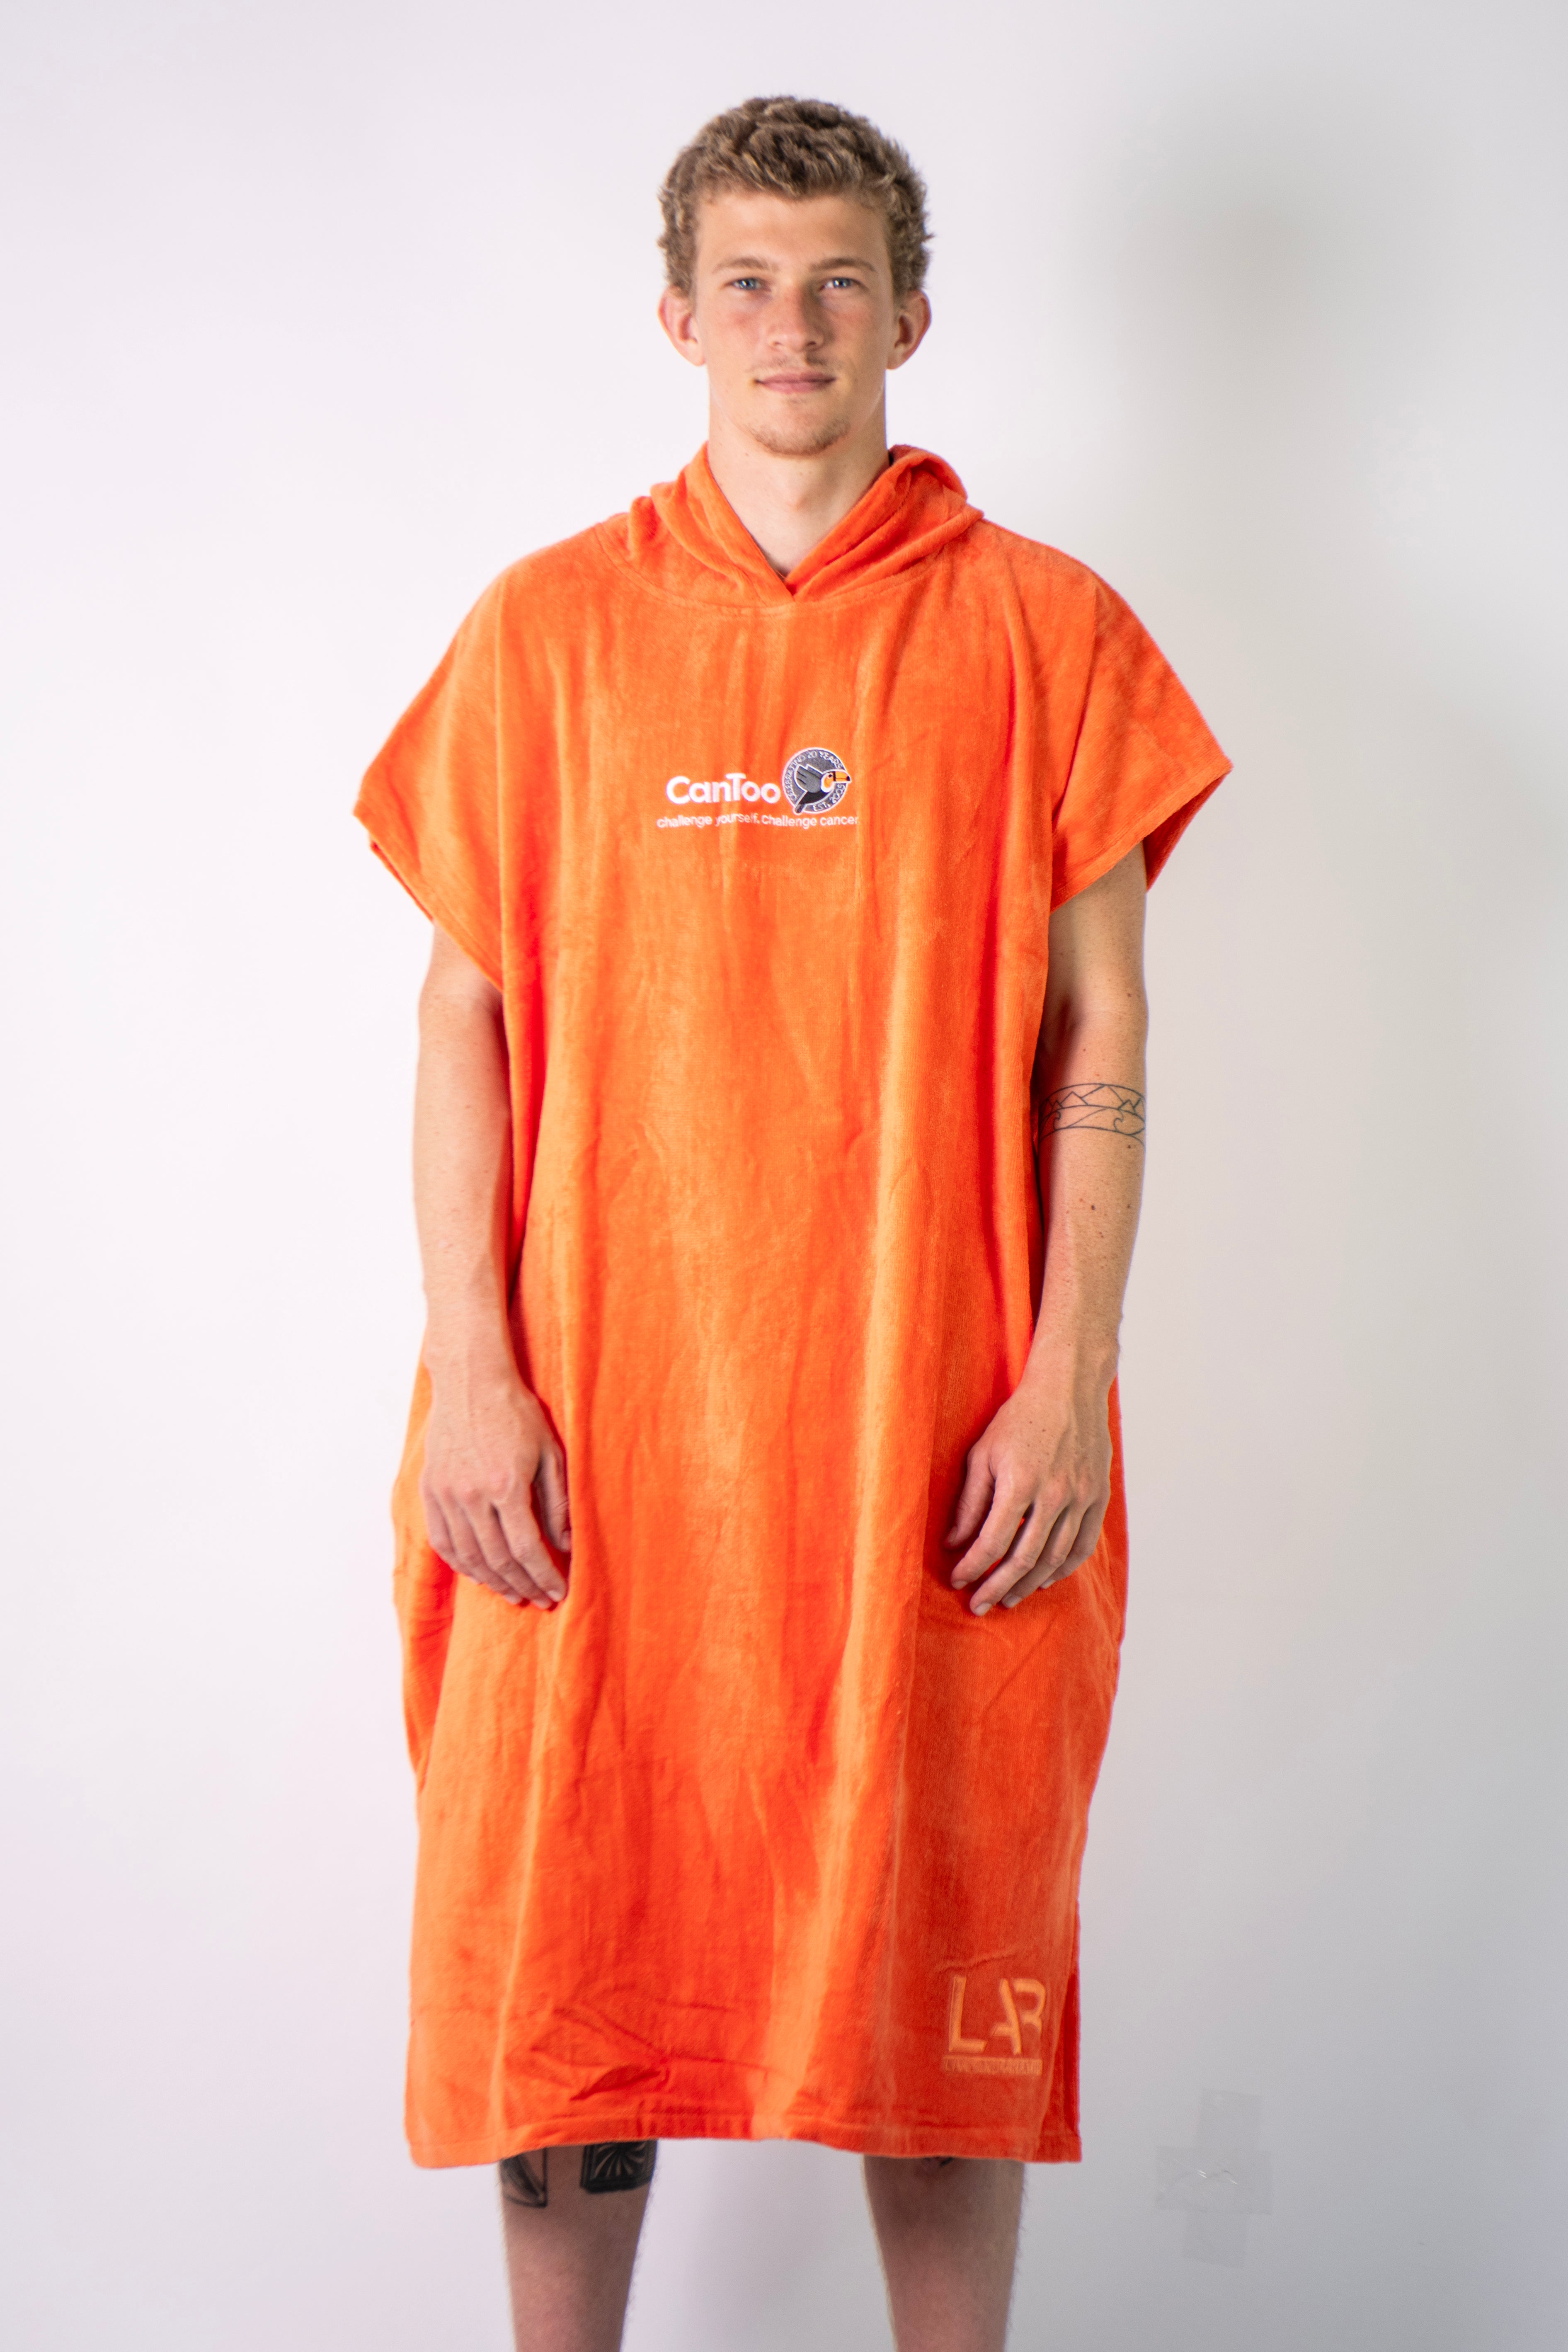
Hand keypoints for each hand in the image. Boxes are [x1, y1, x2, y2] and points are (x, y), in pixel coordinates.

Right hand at [421, 1368, 570, 1609]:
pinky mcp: (430, 1490)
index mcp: (506, 1485)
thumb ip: (556, 1502)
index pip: (526, 1549)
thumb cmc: (515, 1413)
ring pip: (468, 1556)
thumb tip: (567, 1545)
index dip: (543, 1576)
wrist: (470, 1381)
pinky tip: (479, 1573)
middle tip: (539, 1599)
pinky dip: (462, 1564)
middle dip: (522, 1585)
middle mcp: (471, 1495)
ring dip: (493, 1582)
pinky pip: (443, 1541)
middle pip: (497, 1560)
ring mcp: (446, 1494)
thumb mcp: (549, 1453)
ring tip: (513, 1593)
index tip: (558, 1592)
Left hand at [945, 1358, 1112, 1615]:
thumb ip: (970, 1502)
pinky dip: (1064, 1568)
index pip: (992, 1541)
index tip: (957, 1581)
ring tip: (1008, 1598)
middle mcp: (1054, 1494)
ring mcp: (1081, 1497)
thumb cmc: (1019, 1418)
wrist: (1069, 1388)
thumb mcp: (982, 1453)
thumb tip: (954, 1542)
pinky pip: (1083, 1545)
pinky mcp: (1098, 1496)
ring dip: (1029, 1584)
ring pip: (1055, 1558)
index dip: (972, 1567)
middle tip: (978, 1605)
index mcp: (1020, 1482)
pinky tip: (1045, 1580)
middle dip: (997, 1587)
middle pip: (1024, 1558)